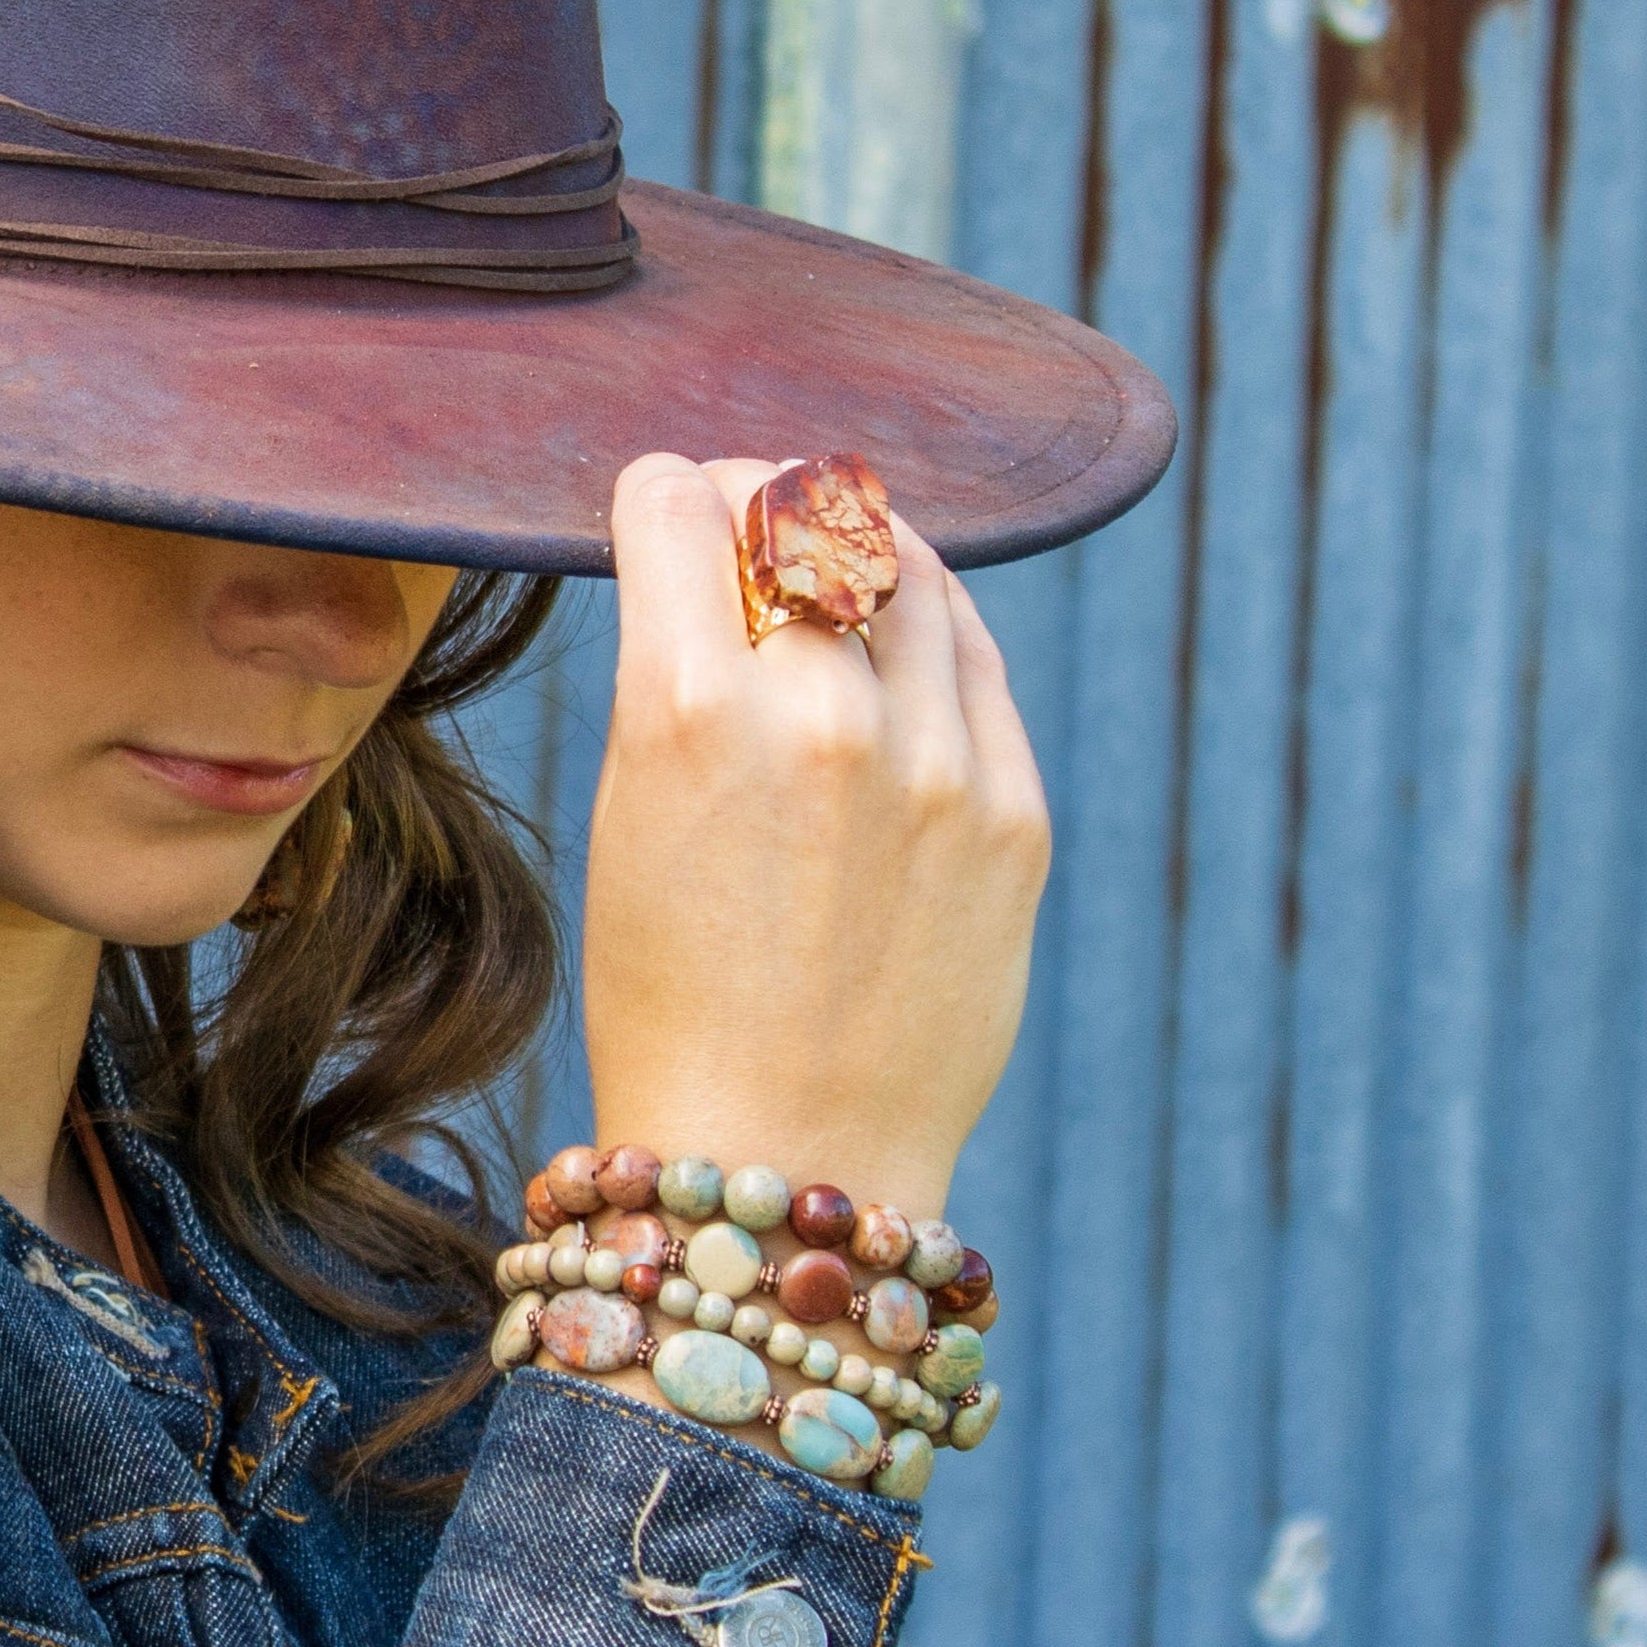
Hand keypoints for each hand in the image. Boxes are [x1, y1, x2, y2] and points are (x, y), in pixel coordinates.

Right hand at [578, 456, 1048, 1230]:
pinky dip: (930, 622)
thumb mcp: (632, 813)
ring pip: (905, 566)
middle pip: (799, 514)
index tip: (664, 507)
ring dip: (858, 543)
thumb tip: (725, 560)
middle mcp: (819, 717)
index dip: (663, 493)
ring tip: (831, 561)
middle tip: (746, 515)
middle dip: (761, 500)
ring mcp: (936, 764)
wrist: (786, 1153)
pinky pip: (975, 657)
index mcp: (686, 712)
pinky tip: (899, 640)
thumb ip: (680, 673)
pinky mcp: (1014, 813)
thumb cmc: (673, 992)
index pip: (680, 505)